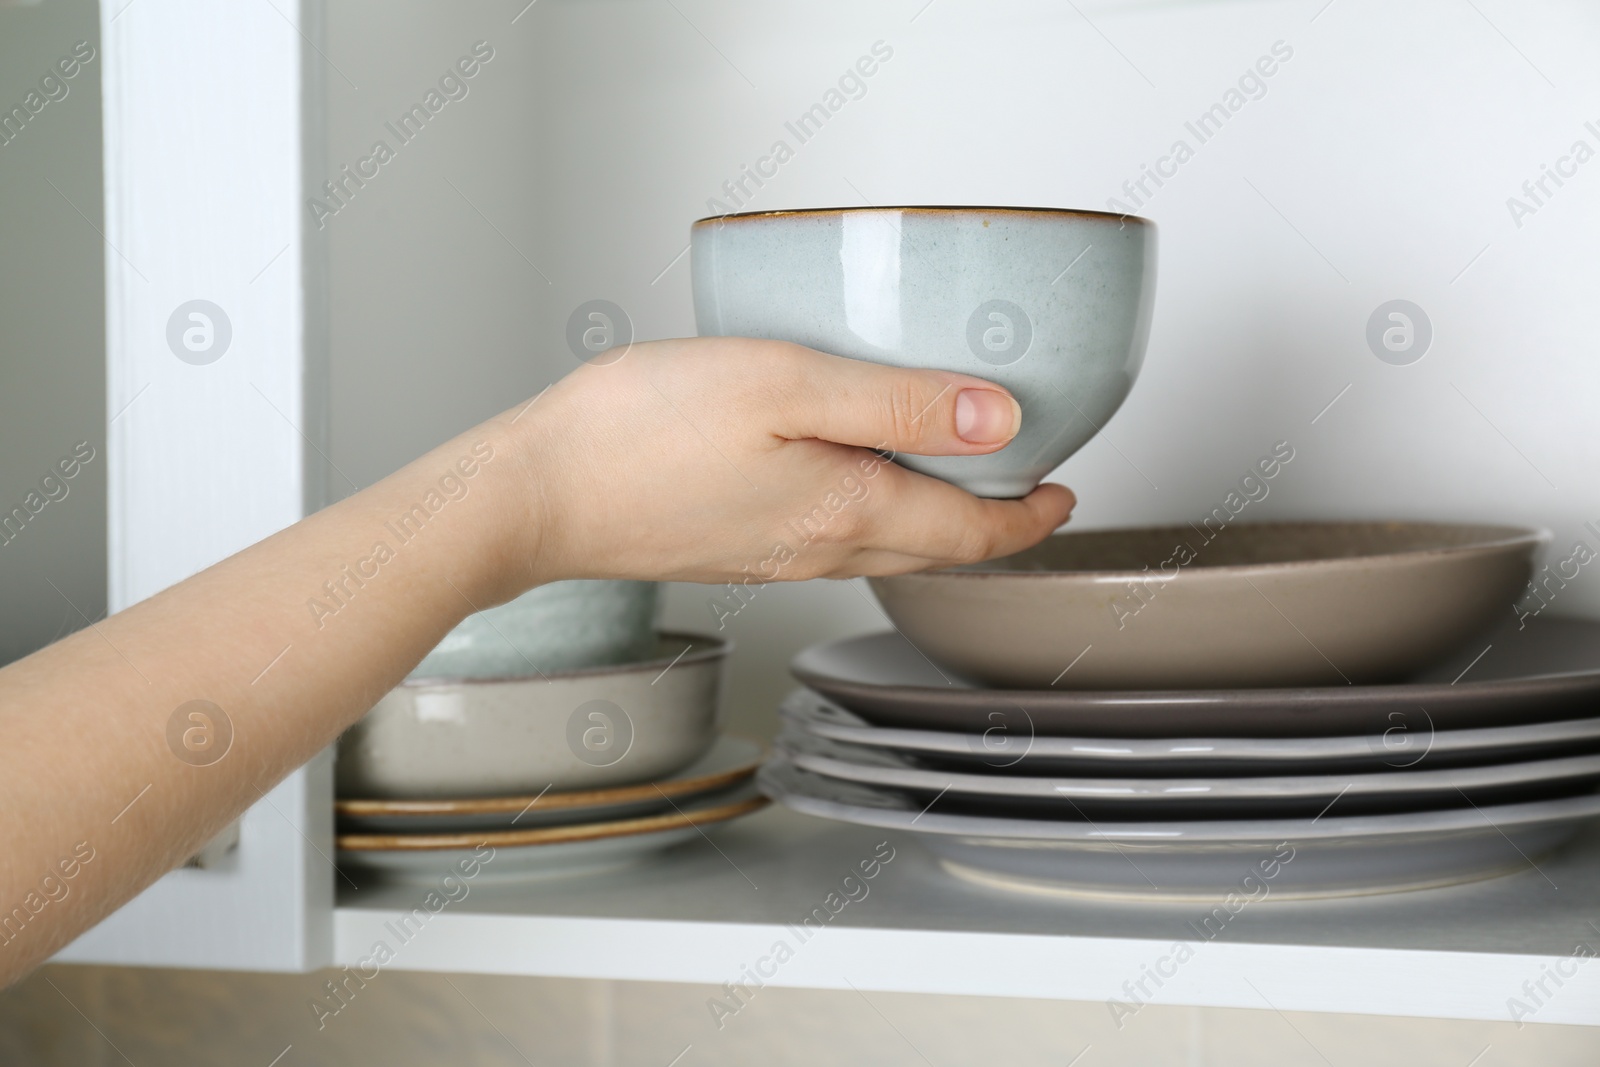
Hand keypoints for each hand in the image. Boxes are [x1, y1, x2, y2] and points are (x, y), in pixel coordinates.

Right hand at [498, 337, 1074, 590]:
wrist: (535, 495)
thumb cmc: (643, 432)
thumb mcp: (787, 385)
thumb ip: (900, 401)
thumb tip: (1003, 418)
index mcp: (850, 510)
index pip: (971, 531)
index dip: (1029, 517)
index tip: (1066, 495)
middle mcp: (820, 549)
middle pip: (934, 549)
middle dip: (991, 525)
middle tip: (1026, 491)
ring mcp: (774, 557)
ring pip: (883, 546)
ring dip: (933, 521)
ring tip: (951, 477)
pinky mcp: (732, 550)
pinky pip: (830, 541)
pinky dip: (873, 516)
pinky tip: (850, 476)